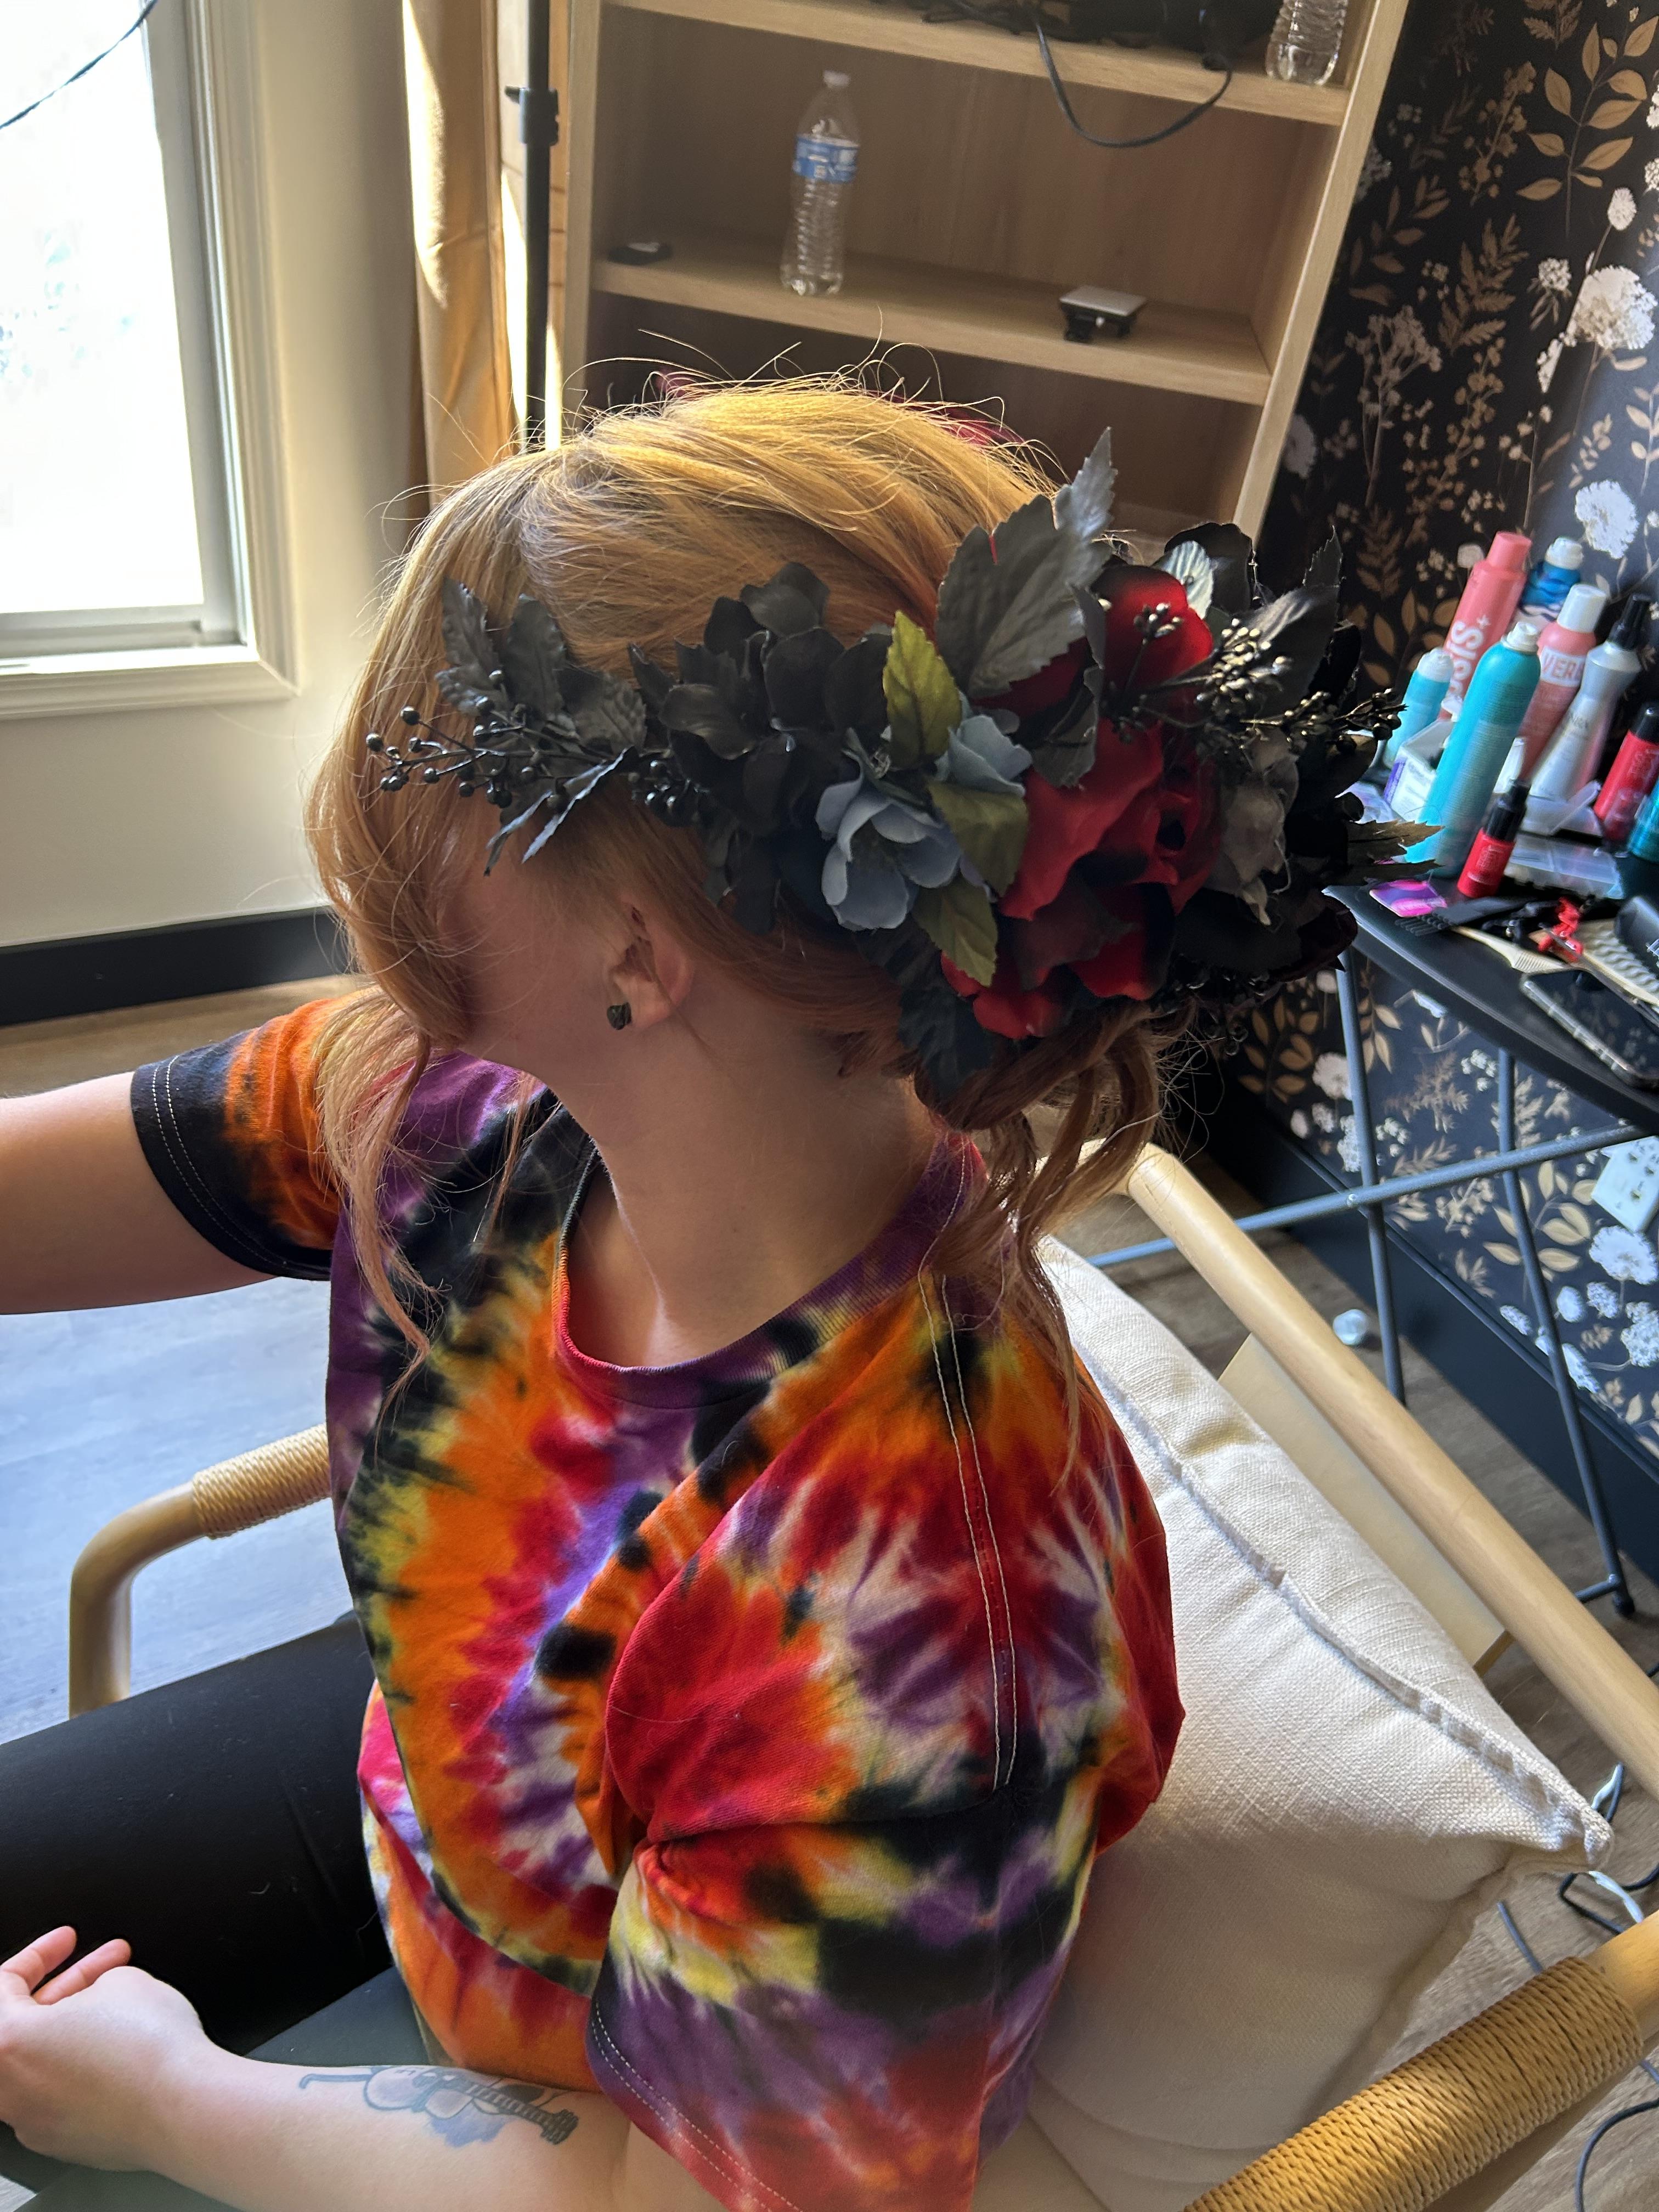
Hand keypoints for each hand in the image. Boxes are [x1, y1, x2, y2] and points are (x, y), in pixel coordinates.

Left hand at [0, 1927, 212, 2170]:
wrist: (182, 2108)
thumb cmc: (147, 2050)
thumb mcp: (120, 1980)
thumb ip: (93, 1983)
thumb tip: (98, 1997)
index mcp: (5, 2043)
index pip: (4, 1985)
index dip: (41, 1953)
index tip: (66, 1941)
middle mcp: (10, 2088)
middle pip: (24, 2024)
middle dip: (67, 1986)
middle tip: (100, 1966)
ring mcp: (35, 2120)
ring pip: (45, 2059)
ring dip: (78, 2026)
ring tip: (124, 2003)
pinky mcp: (64, 2140)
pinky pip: (64, 2092)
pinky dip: (85, 2066)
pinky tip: (123, 2048)